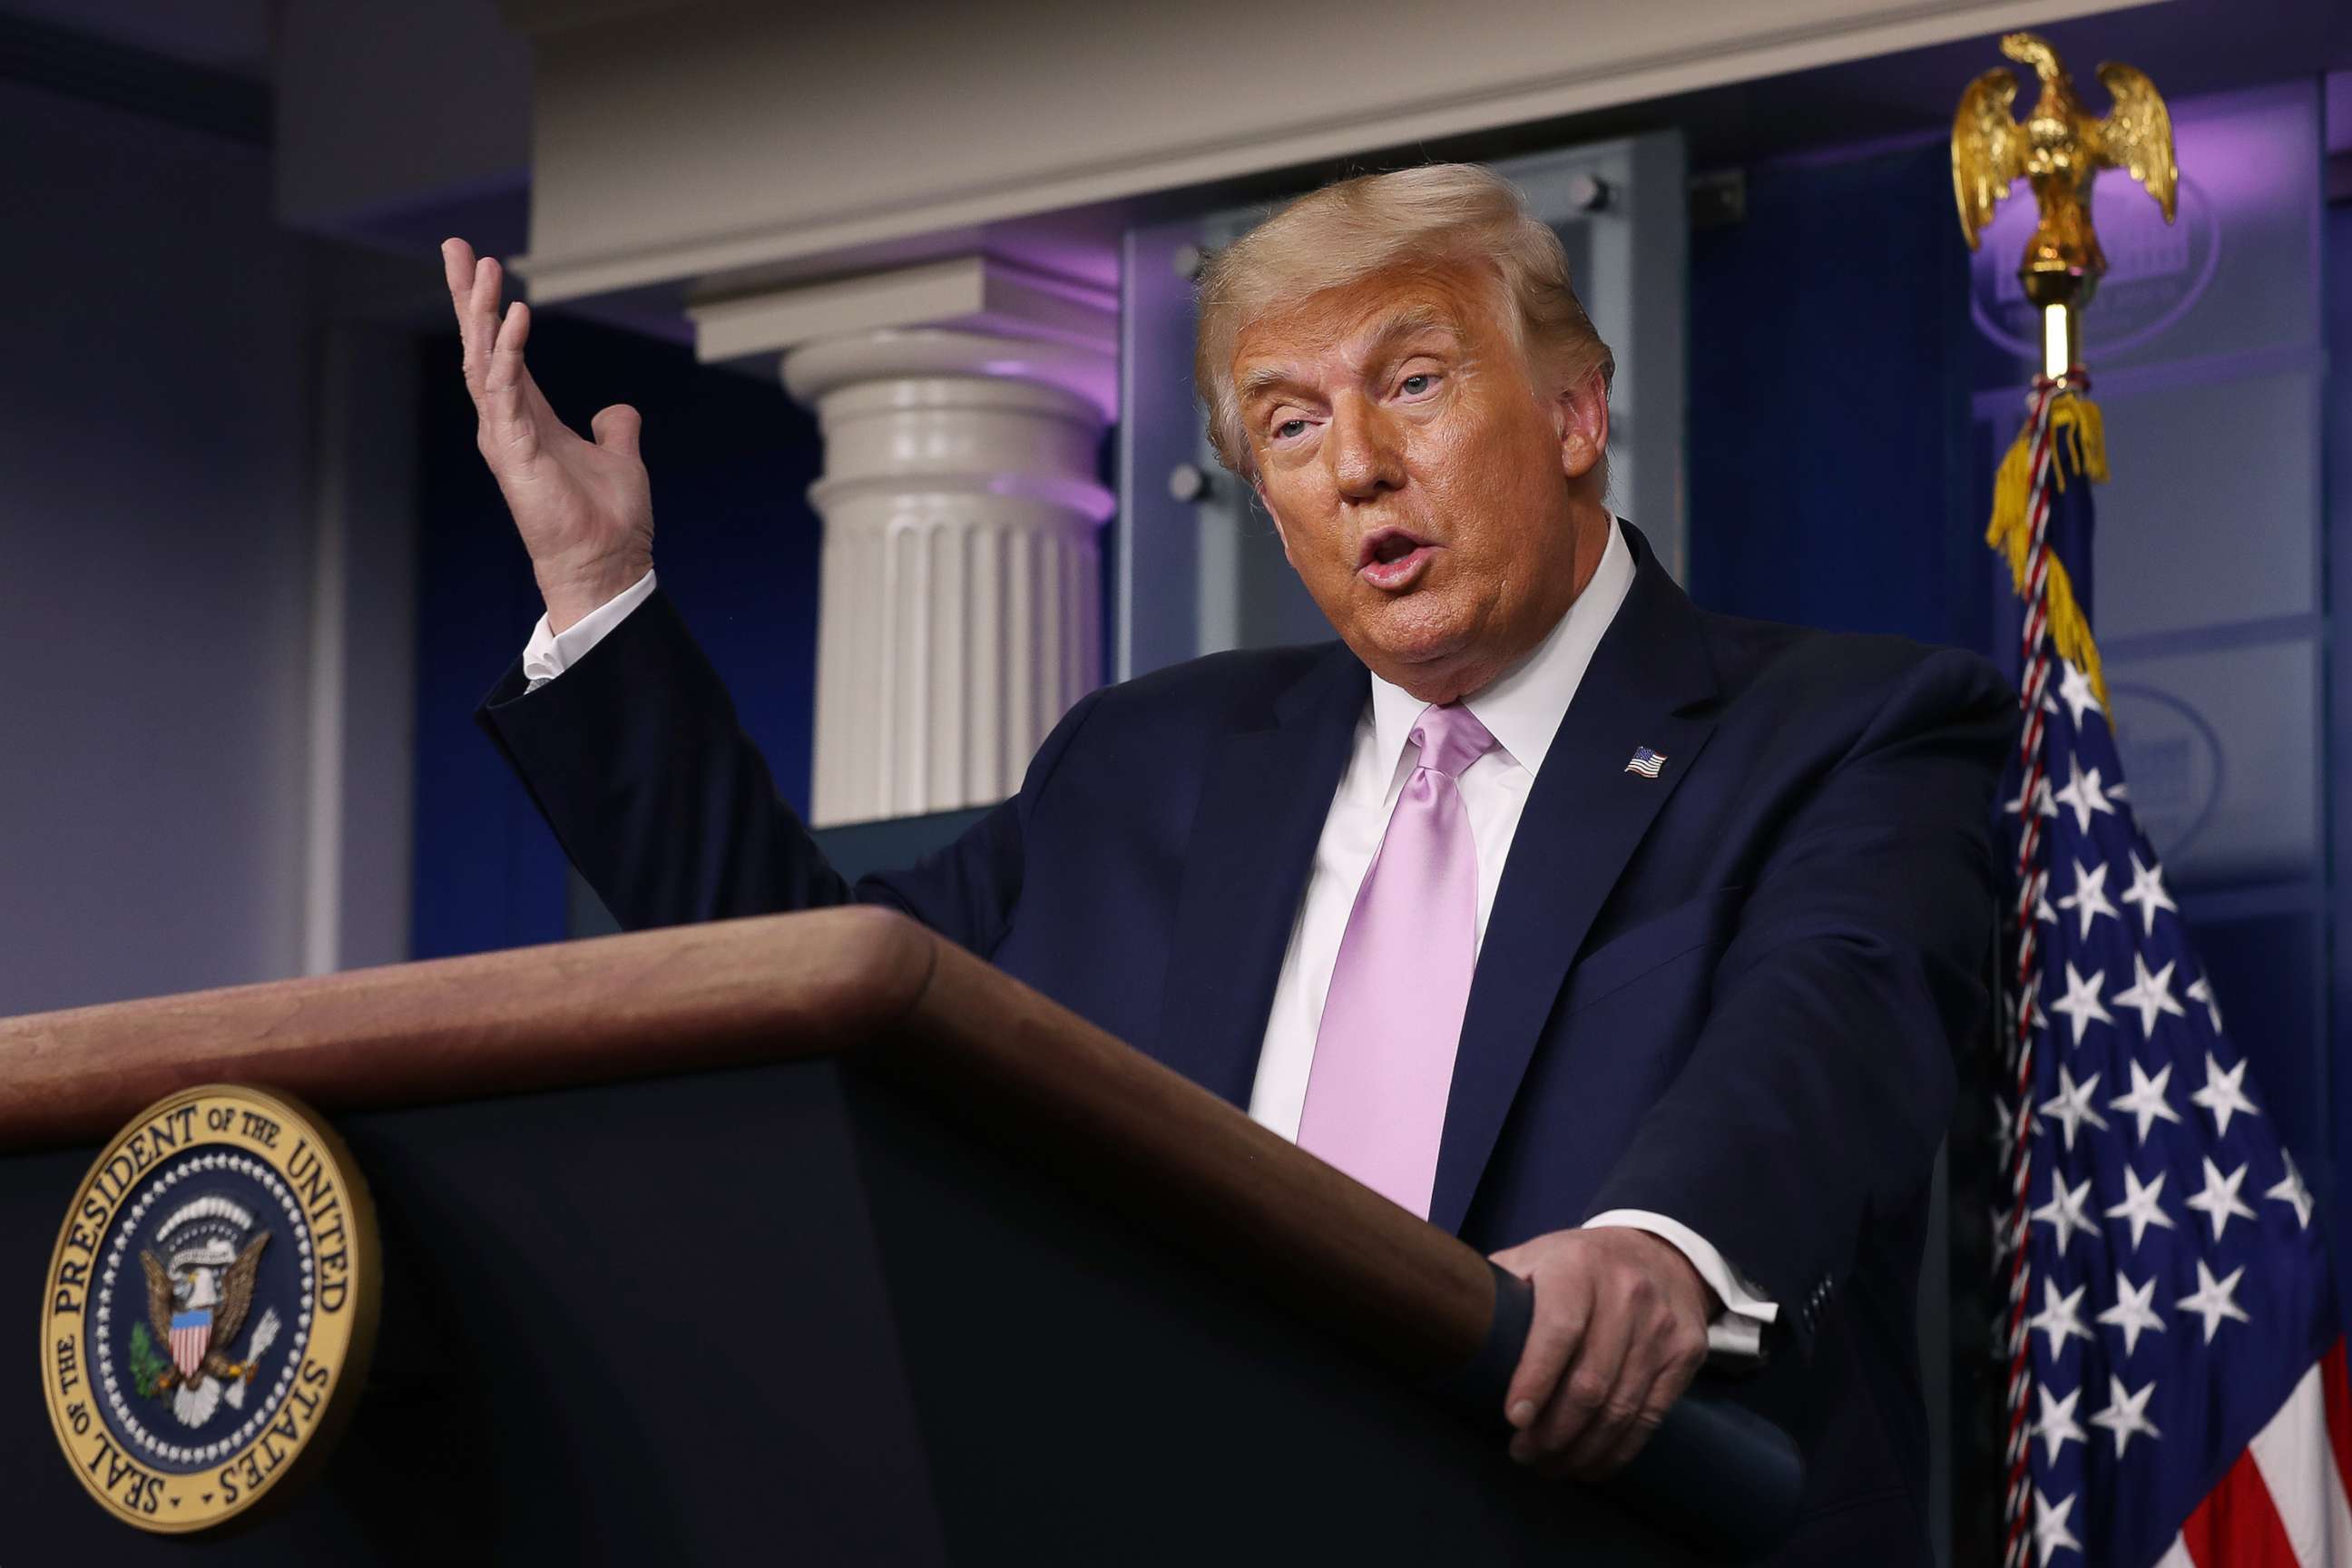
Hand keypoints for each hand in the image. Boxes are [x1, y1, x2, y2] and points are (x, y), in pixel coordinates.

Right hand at [440, 238, 654, 631]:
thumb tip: (618, 412)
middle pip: (480, 346)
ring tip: (483, 269)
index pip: (501, 350)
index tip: (478, 264)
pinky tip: (515, 317)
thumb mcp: (618, 458)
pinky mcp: (516, 452)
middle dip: (469, 296)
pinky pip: (507, 392)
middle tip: (456, 246)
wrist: (605, 564)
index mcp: (527, 418)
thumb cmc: (606, 520)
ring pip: (485, 361)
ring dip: (484, 313)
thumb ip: (614, 430)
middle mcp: (507, 422)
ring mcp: (507, 436)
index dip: (489, 308)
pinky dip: (510, 352)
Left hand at [1489, 1227, 1714, 1479]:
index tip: (1513, 1419)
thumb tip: (1444, 1323)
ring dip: (1580, 1449)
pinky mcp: (1686, 1353)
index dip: (1535, 1378)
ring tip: (1549, 1465)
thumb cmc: (1576, 1265)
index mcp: (1577, 1266)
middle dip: (1552, 1431)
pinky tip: (1590, 1463)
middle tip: (1523, 1454)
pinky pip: (1651, 1416)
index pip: (1558, 1328)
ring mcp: (1661, 1326)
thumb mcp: (1534, 1257)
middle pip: (1590, 1381)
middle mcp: (1626, 1293)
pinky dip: (1618, 1450)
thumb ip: (1496, 1287)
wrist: (1657, 1251)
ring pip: (1620, 1407)